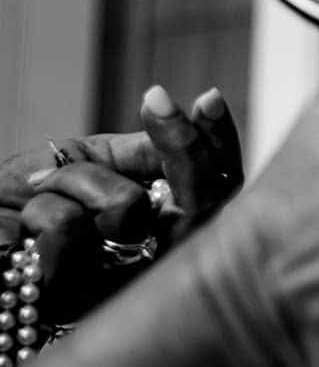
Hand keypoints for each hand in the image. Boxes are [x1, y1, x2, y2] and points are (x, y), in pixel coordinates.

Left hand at [1, 94, 240, 321]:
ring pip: (127, 207)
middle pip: (200, 203)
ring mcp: (115, 283)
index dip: (220, 143)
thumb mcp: (88, 159)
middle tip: (157, 99)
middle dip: (181, 143)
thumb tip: (181, 119)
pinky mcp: (70, 297)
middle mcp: (150, 261)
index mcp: (160, 227)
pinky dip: (42, 208)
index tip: (209, 97)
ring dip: (77, 179)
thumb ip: (140, 153)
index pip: (216, 189)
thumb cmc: (21, 199)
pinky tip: (24, 232)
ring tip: (43, 193)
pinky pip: (73, 229)